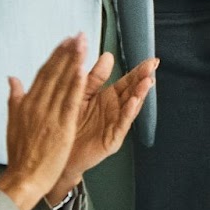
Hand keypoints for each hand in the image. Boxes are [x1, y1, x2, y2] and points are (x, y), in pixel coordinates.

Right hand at [0, 36, 89, 209]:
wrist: (23, 177)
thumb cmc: (21, 153)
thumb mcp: (13, 122)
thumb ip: (15, 98)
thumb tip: (12, 78)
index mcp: (27, 104)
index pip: (44, 74)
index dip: (56, 56)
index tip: (67, 41)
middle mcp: (37, 106)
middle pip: (53, 74)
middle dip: (67, 53)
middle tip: (79, 35)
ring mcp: (48, 115)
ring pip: (62, 83)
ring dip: (73, 61)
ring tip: (82, 43)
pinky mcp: (60, 126)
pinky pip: (69, 102)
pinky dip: (75, 85)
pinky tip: (83, 70)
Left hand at [45, 53, 157, 206]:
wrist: (57, 152)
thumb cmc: (68, 125)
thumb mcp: (80, 94)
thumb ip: (94, 77)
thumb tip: (107, 57)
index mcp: (108, 97)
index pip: (128, 81)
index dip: (139, 71)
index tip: (150, 60)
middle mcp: (115, 110)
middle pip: (133, 91)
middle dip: (143, 78)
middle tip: (152, 66)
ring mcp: (115, 124)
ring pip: (131, 106)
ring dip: (140, 94)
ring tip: (147, 81)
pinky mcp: (112, 139)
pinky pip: (122, 124)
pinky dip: (129, 112)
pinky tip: (133, 101)